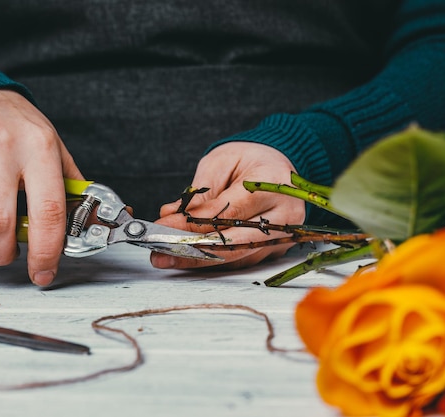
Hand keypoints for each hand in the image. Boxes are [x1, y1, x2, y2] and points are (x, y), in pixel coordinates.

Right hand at [0, 90, 82, 285]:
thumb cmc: (23, 129)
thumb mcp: (57, 152)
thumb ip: (73, 191)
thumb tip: (94, 226)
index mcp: (40, 148)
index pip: (48, 212)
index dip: (46, 251)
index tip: (43, 272)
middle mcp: (2, 145)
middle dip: (1, 254)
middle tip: (4, 255)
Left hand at [151, 142, 304, 269]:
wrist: (275, 164)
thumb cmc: (248, 160)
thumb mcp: (220, 164)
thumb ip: (198, 194)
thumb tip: (171, 217)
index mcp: (273, 185)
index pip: (228, 214)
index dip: (193, 225)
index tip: (162, 229)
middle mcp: (285, 215)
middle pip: (235, 244)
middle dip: (193, 251)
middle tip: (160, 254)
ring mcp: (283, 236)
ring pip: (237, 258)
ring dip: (199, 260)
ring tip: (167, 256)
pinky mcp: (275, 249)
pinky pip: (241, 261)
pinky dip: (213, 260)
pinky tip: (189, 256)